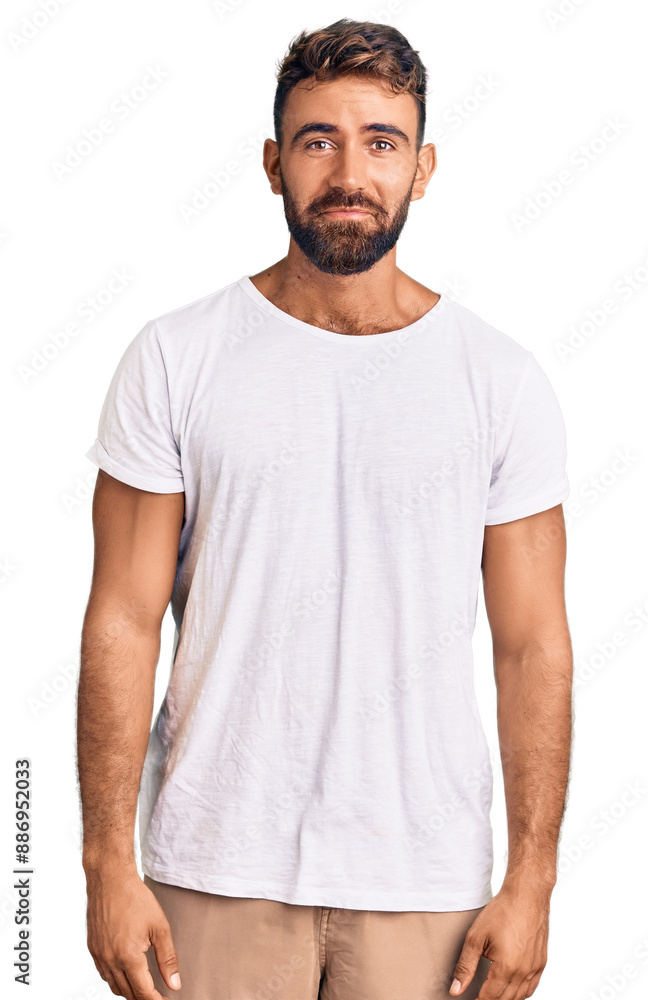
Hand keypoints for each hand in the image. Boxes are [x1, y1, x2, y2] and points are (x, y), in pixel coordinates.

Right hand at [85, 865, 181, 999]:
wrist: (110, 879)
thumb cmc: (134, 898)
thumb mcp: (160, 927)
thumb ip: (168, 959)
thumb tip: (174, 983)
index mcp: (128, 956)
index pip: (143, 992)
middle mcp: (110, 960)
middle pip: (128, 993)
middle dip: (143, 997)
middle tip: (158, 996)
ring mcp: (99, 955)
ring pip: (114, 986)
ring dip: (129, 991)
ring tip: (144, 988)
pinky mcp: (93, 948)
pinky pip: (104, 974)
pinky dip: (116, 979)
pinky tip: (126, 973)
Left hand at [449, 880, 550, 998]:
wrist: (526, 896)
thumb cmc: (502, 912)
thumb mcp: (476, 937)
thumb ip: (465, 966)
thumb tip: (456, 989)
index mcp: (506, 967)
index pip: (490, 997)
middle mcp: (523, 972)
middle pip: (505, 999)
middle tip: (479, 997)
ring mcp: (535, 968)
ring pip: (520, 996)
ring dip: (506, 998)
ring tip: (492, 994)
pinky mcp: (541, 962)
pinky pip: (531, 987)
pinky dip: (520, 992)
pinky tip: (511, 988)